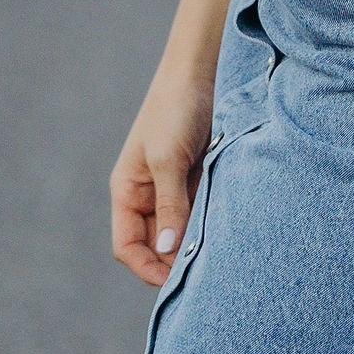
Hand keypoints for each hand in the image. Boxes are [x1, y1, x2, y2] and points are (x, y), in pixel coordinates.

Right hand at [110, 57, 215, 287]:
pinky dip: (209, 227)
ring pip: (179, 234)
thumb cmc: (175, 110)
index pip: (127, 246)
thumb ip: (169, 206)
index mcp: (127, 192)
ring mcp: (173, 191)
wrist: (200, 73)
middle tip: (202, 272)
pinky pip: (200, 216)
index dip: (146, 267)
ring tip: (217, 255)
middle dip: (173, 262)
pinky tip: (226, 232)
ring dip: (193, 245)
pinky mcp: (197, 183)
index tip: (175, 279)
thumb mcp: (168, 160)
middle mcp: (147, 196)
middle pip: (154, 246)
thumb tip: (167, 250)